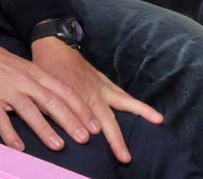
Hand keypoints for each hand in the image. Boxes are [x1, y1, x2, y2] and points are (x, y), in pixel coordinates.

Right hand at [0, 31, 100, 153]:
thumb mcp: (24, 68)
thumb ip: (41, 86)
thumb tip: (62, 108)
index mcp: (35, 73)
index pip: (64, 91)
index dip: (80, 109)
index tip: (95, 125)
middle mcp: (24, 81)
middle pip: (51, 101)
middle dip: (70, 120)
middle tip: (85, 138)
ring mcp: (5, 89)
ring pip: (29, 110)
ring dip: (45, 129)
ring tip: (58, 146)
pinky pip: (0, 118)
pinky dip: (10, 133)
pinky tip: (19, 146)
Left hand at [31, 36, 162, 163]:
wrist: (54, 46)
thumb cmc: (47, 70)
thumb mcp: (45, 90)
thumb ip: (56, 110)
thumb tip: (65, 127)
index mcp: (75, 96)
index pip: (85, 121)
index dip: (90, 134)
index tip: (97, 147)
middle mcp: (92, 93)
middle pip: (106, 119)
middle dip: (115, 139)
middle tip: (124, 157)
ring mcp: (101, 87)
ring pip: (123, 102)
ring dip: (140, 113)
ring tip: (157, 120)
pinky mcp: (105, 83)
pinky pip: (123, 95)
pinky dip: (136, 104)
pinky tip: (150, 114)